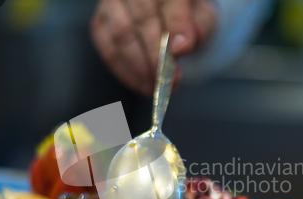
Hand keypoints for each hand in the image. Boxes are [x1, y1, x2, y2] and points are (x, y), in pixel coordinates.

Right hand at [91, 0, 216, 96]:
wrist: (166, 12)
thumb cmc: (185, 14)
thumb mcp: (202, 15)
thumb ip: (200, 25)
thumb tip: (181, 46)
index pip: (168, 0)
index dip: (175, 26)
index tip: (181, 51)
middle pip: (142, 17)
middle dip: (156, 53)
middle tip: (169, 78)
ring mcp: (112, 3)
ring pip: (121, 33)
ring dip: (140, 66)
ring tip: (155, 85)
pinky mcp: (100, 22)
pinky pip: (108, 49)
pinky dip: (125, 71)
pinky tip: (141, 84)